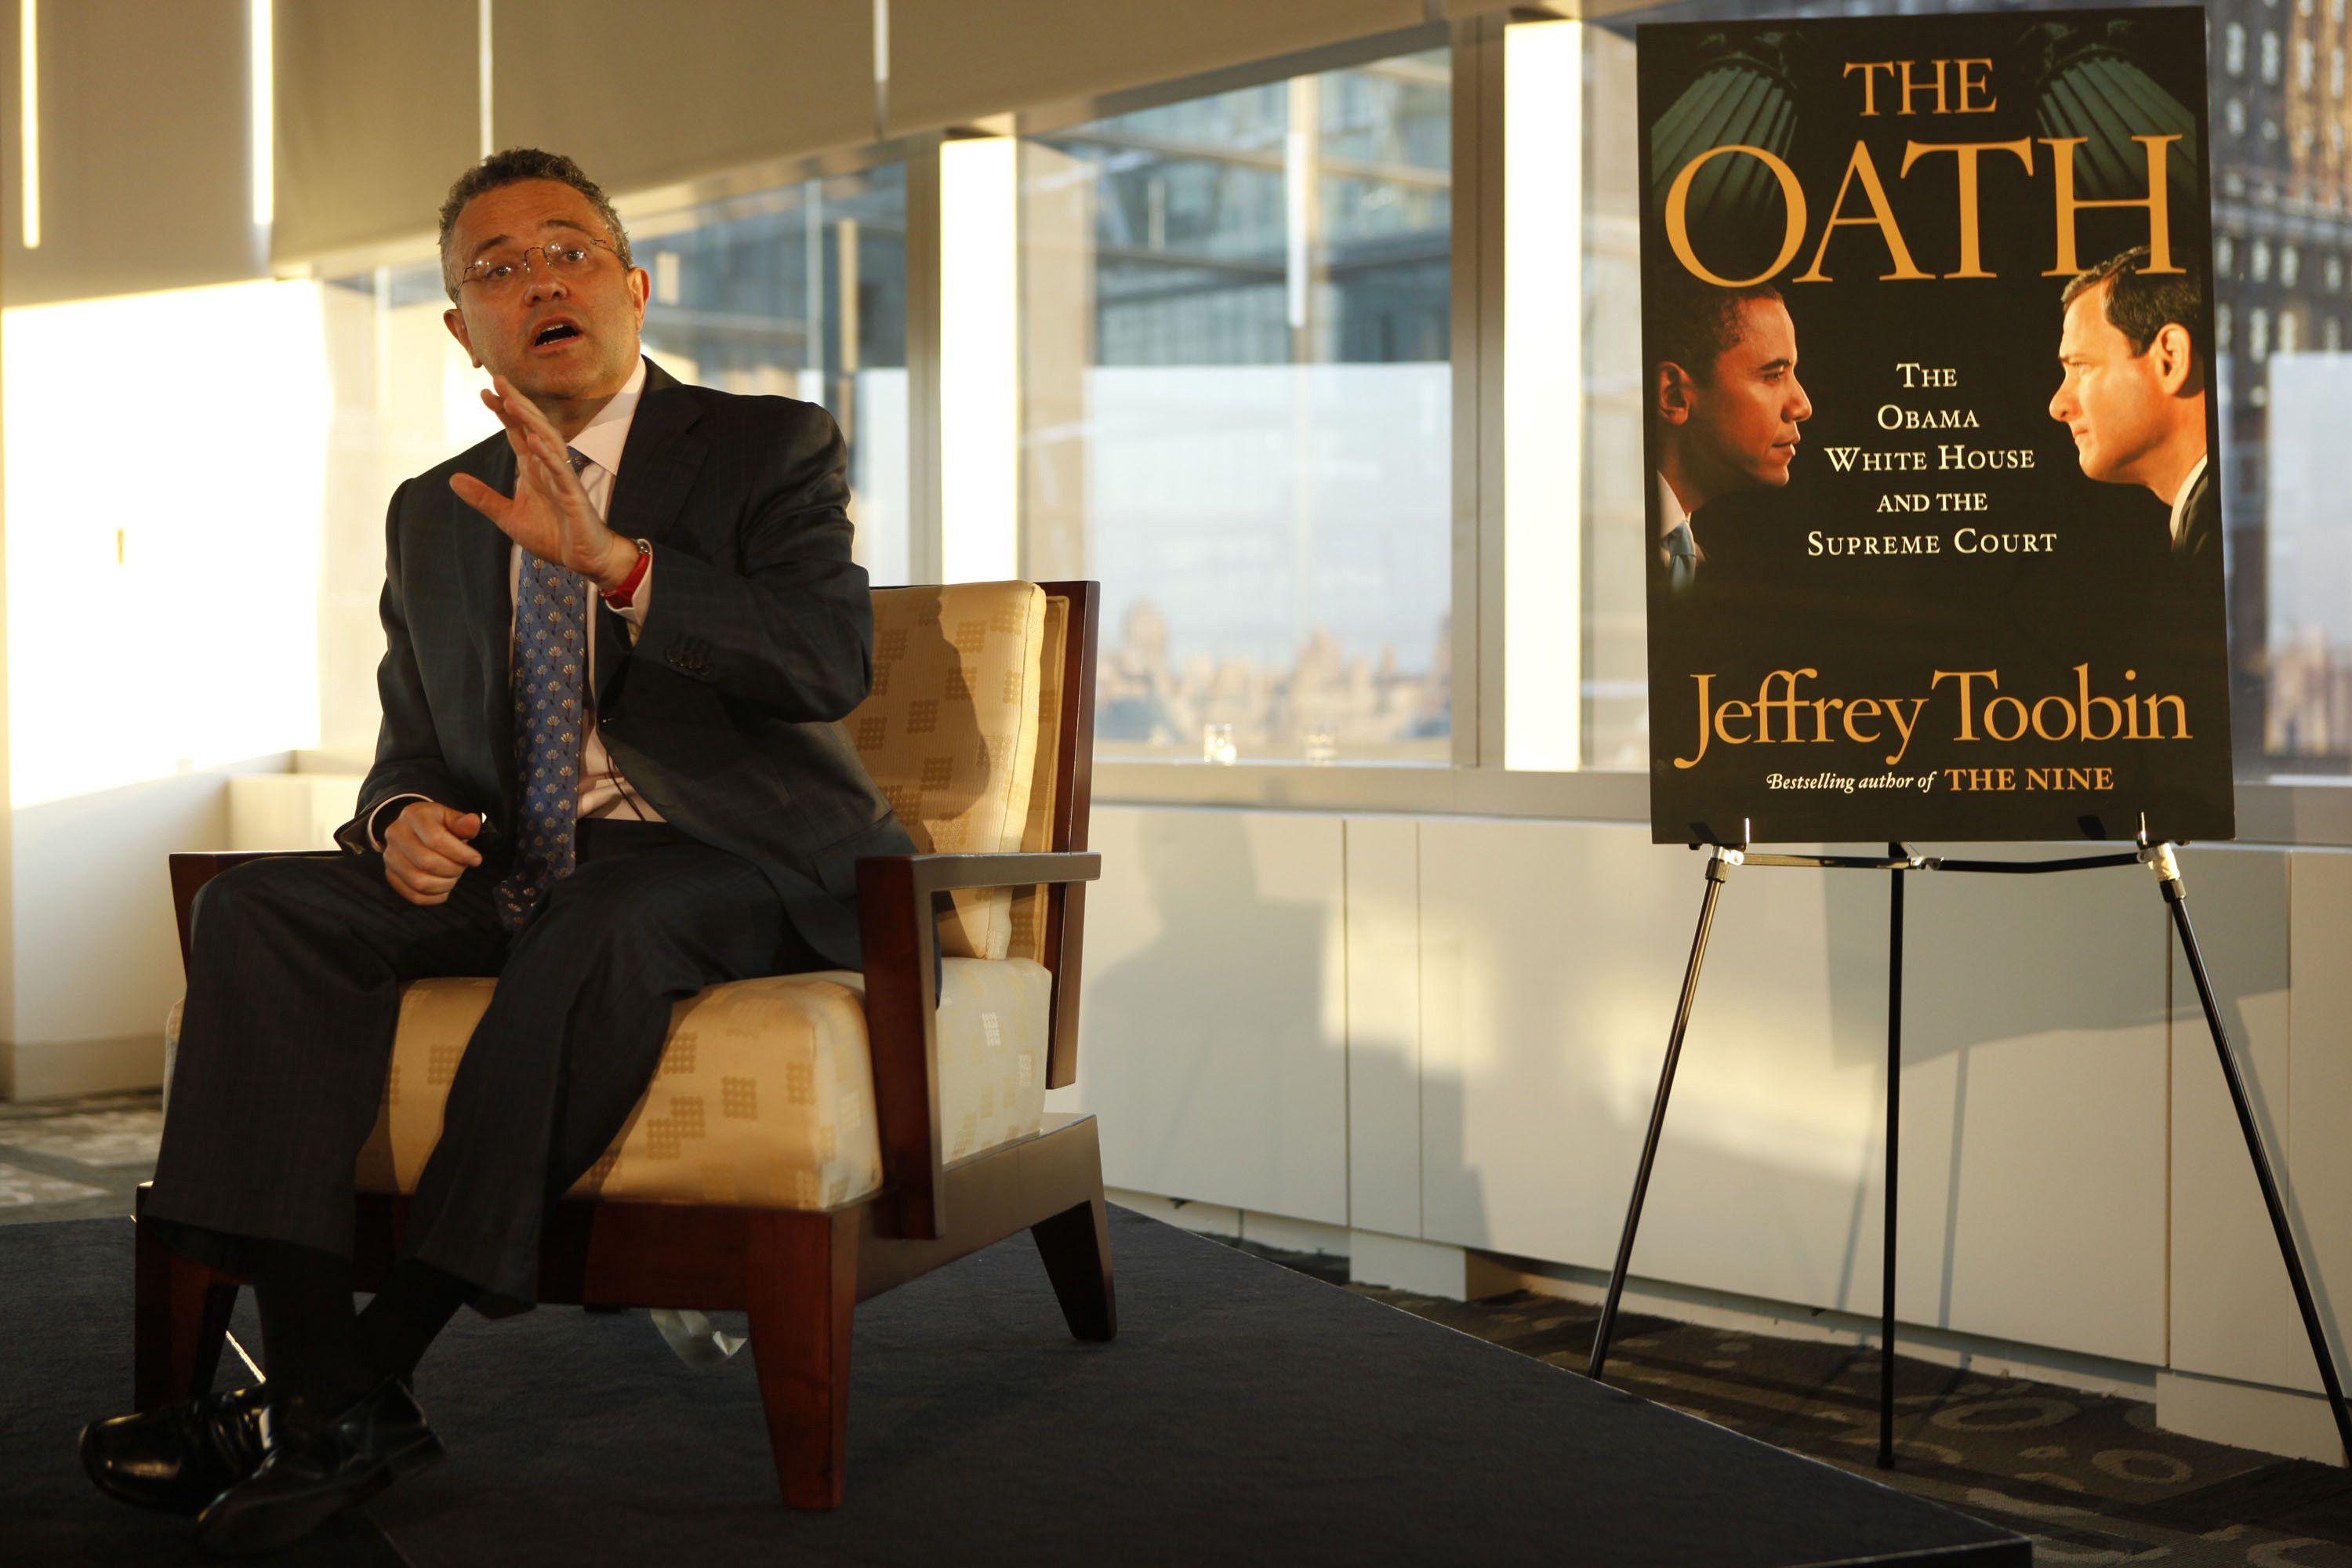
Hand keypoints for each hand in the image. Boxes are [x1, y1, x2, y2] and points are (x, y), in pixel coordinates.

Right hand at [384, 801, 483, 906]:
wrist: (412, 829)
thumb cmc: (435, 823)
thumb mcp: (449, 816)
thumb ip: (462, 822)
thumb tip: (472, 822)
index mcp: (413, 815)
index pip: (435, 839)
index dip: (460, 853)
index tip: (475, 859)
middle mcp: (396, 835)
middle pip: (427, 862)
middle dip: (453, 869)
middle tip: (463, 867)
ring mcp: (390, 857)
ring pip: (419, 882)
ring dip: (445, 884)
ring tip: (454, 875)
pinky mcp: (391, 875)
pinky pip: (414, 895)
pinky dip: (435, 896)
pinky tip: (444, 887)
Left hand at [447, 374, 639, 588]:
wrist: (582, 559)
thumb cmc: (552, 535)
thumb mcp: (508, 517)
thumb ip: (483, 497)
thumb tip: (453, 479)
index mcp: (533, 469)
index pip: (517, 433)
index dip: (503, 412)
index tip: (485, 393)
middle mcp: (548, 467)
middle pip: (532, 427)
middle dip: (516, 403)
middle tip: (497, 379)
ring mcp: (562, 478)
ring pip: (548, 441)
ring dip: (530, 421)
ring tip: (512, 402)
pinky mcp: (574, 495)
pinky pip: (561, 471)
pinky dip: (547, 455)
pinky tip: (533, 440)